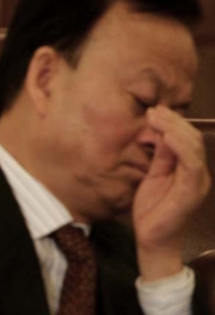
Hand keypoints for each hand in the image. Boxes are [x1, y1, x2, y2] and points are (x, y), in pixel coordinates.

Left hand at [132, 106, 209, 279]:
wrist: (153, 240)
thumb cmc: (152, 209)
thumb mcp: (153, 175)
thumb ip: (160, 156)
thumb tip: (158, 131)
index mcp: (190, 170)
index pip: (188, 139)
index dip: (173, 122)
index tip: (154, 111)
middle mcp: (198, 175)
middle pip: (193, 139)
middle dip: (173, 121)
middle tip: (153, 111)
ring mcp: (197, 184)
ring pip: (194, 148)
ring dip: (174, 129)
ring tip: (156, 118)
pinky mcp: (190, 193)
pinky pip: (190, 165)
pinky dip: (179, 147)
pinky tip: (165, 136)